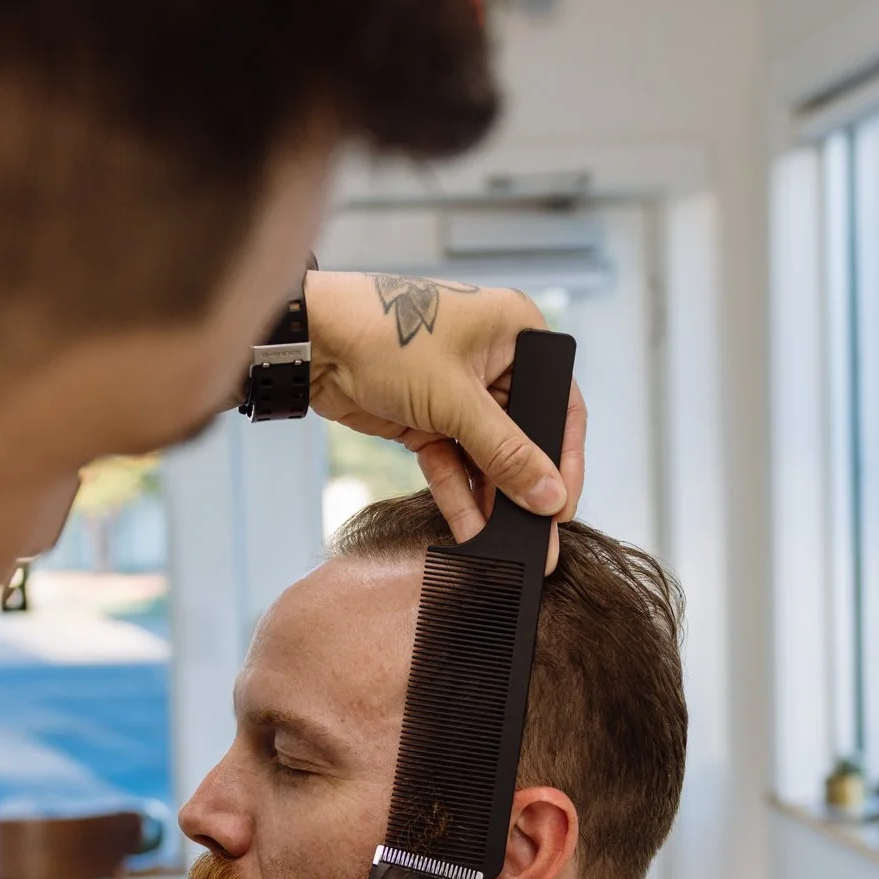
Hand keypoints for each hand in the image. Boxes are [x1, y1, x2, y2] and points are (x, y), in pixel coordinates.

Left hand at [306, 271, 588, 569]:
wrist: (313, 339)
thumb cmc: (386, 337)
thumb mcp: (456, 400)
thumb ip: (506, 453)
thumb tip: (550, 496)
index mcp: (517, 334)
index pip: (559, 405)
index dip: (564, 459)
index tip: (563, 506)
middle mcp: (495, 361)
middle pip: (523, 437)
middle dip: (523, 488)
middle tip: (536, 537)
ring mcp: (460, 392)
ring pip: (486, 456)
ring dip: (490, 499)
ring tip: (503, 544)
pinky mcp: (428, 418)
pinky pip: (453, 462)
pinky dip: (458, 493)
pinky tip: (469, 529)